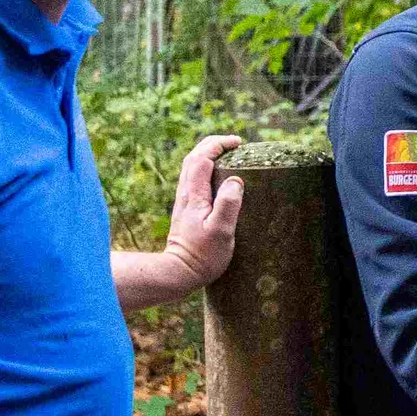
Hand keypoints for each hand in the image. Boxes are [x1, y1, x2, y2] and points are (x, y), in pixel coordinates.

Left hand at [162, 134, 244, 286]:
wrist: (178, 272)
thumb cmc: (203, 256)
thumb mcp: (220, 231)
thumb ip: (228, 204)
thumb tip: (235, 180)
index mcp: (194, 195)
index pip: (201, 158)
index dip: (218, 145)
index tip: (238, 143)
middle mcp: (186, 194)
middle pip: (193, 157)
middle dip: (212, 144)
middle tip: (235, 144)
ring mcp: (184, 200)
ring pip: (191, 167)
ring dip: (209, 154)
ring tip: (230, 155)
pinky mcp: (187, 209)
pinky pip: (194, 179)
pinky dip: (207, 168)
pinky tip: (220, 177)